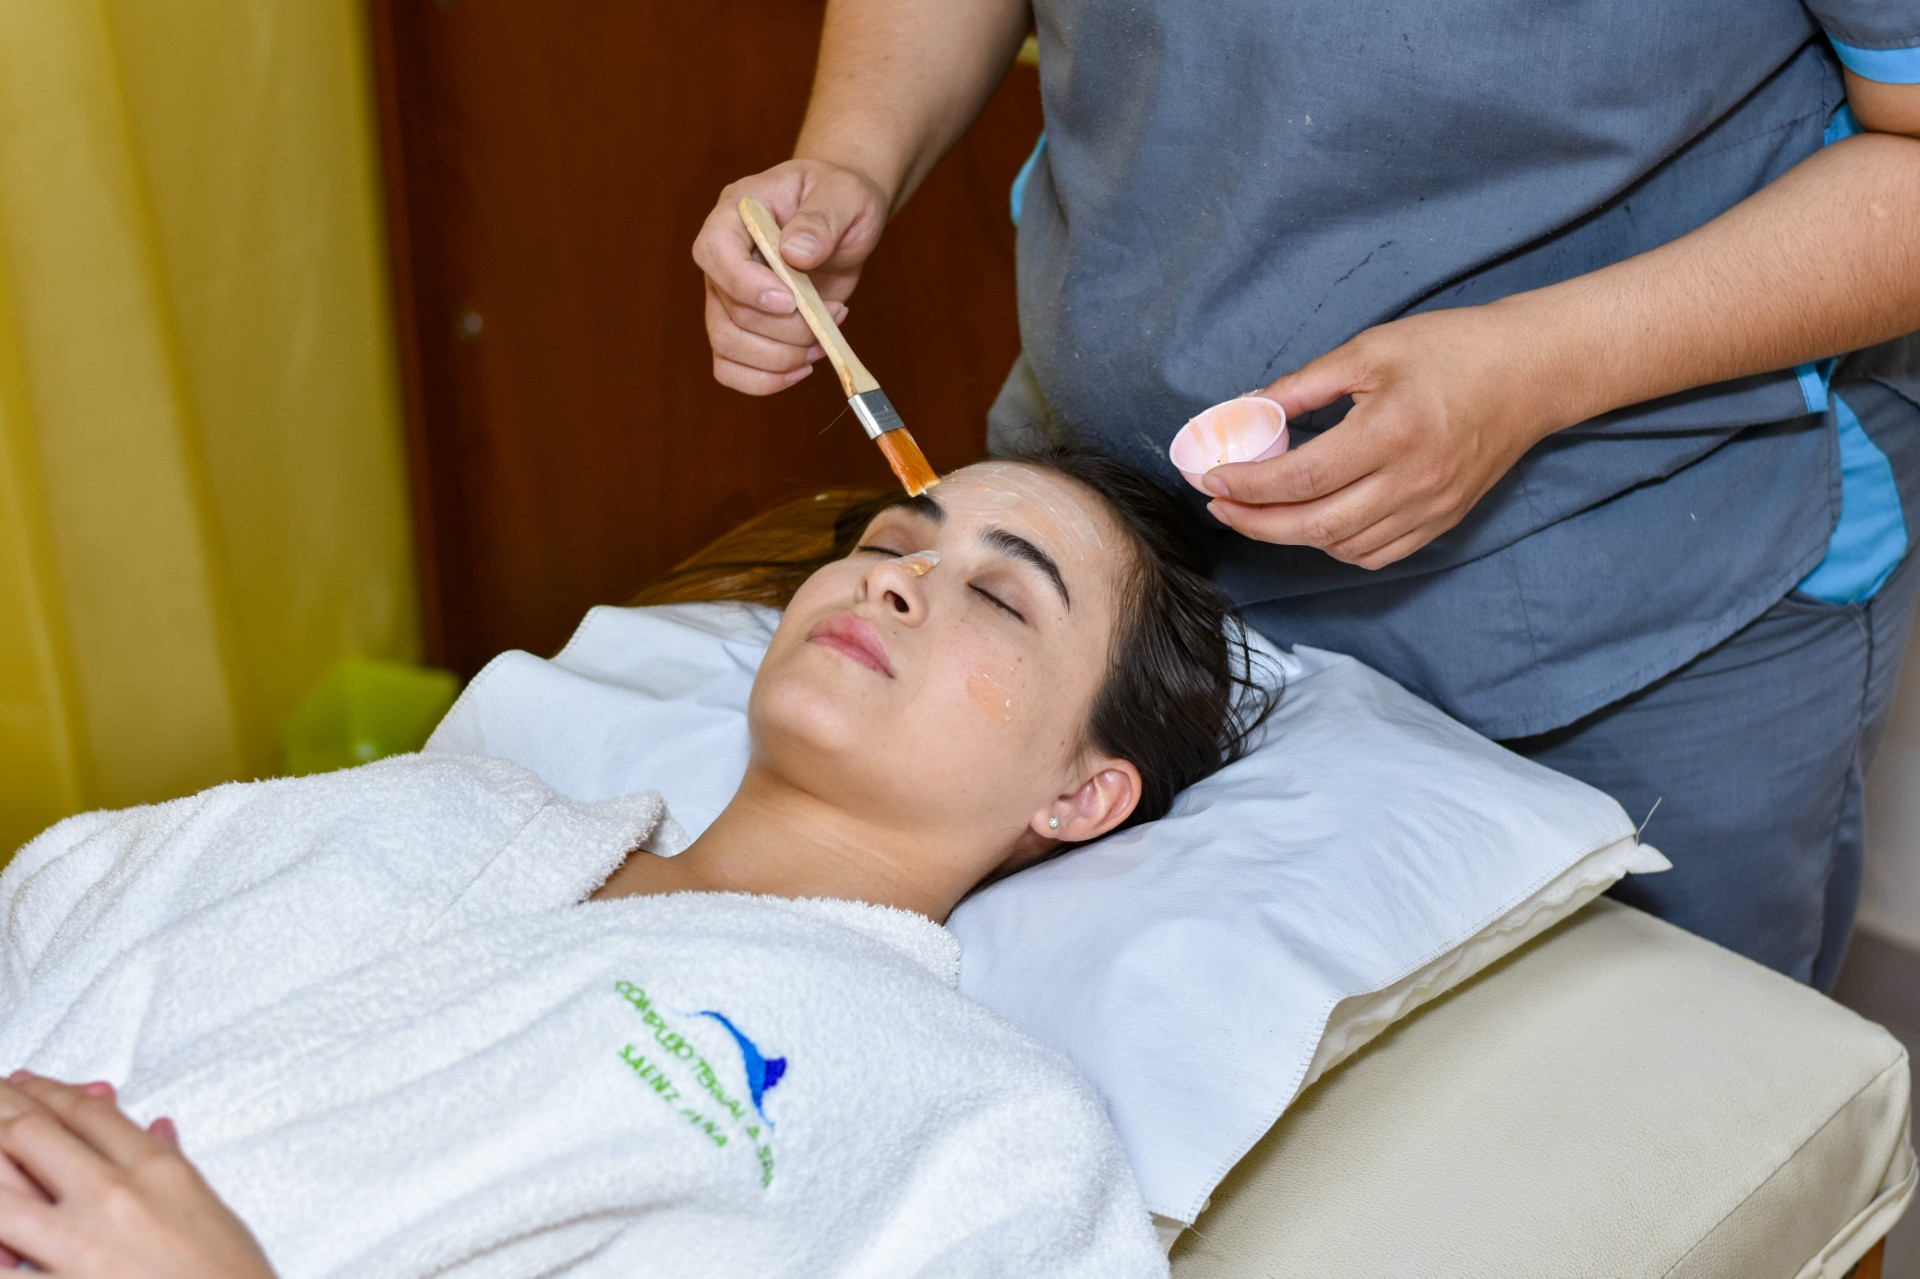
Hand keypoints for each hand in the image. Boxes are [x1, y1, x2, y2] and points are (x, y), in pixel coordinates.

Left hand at [0, 1073, 272, 1277]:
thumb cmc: (230, 1275)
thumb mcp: (211, 1209)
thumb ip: (174, 1163)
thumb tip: (157, 1127)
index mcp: (158, 1171)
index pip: (88, 1114)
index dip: (47, 1092)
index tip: (23, 1083)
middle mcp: (114, 1199)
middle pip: (32, 1136)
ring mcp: (79, 1249)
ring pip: (1, 1198)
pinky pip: (3, 1271)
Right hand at [692, 158, 890, 394]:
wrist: (844, 215)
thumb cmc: (840, 196)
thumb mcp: (843, 195)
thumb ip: (821, 220)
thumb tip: (796, 254)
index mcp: (735, 213)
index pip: (715, 252)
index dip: (747, 286)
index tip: (791, 301)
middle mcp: (722, 258)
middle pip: (728, 312)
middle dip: (785, 330)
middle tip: (832, 314)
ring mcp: (728, 295)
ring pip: (727, 345)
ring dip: (780, 358)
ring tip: (823, 341)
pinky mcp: (744, 325)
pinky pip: (731, 367)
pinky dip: (766, 379)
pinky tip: (803, 366)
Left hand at [1201, 303, 1569, 568]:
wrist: (1533, 371)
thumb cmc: (1453, 349)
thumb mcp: (1370, 349)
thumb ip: (1304, 385)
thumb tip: (1247, 410)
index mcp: (1392, 431)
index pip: (1302, 476)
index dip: (1249, 483)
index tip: (1211, 477)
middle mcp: (1413, 480)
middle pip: (1316, 526)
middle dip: (1256, 522)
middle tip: (1220, 504)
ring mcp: (1431, 508)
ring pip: (1343, 547)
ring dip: (1292, 535)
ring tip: (1261, 509)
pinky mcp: (1442, 521)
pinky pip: (1376, 553)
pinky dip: (1335, 545)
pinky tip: (1314, 521)